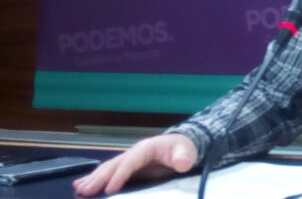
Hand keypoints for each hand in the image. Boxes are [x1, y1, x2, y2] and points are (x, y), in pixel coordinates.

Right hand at [72, 133, 196, 195]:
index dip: (120, 175)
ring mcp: (128, 161)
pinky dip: (95, 179)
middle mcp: (132, 153)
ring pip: (107, 169)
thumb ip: (184, 158)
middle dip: (98, 178)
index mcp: (145, 149)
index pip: (130, 163)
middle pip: (113, 165)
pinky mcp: (127, 169)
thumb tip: (182, 164)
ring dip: (92, 179)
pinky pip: (109, 173)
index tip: (109, 190)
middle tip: (84, 191)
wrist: (181, 146)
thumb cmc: (182, 149)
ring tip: (78, 189)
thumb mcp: (186, 152)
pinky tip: (81, 187)